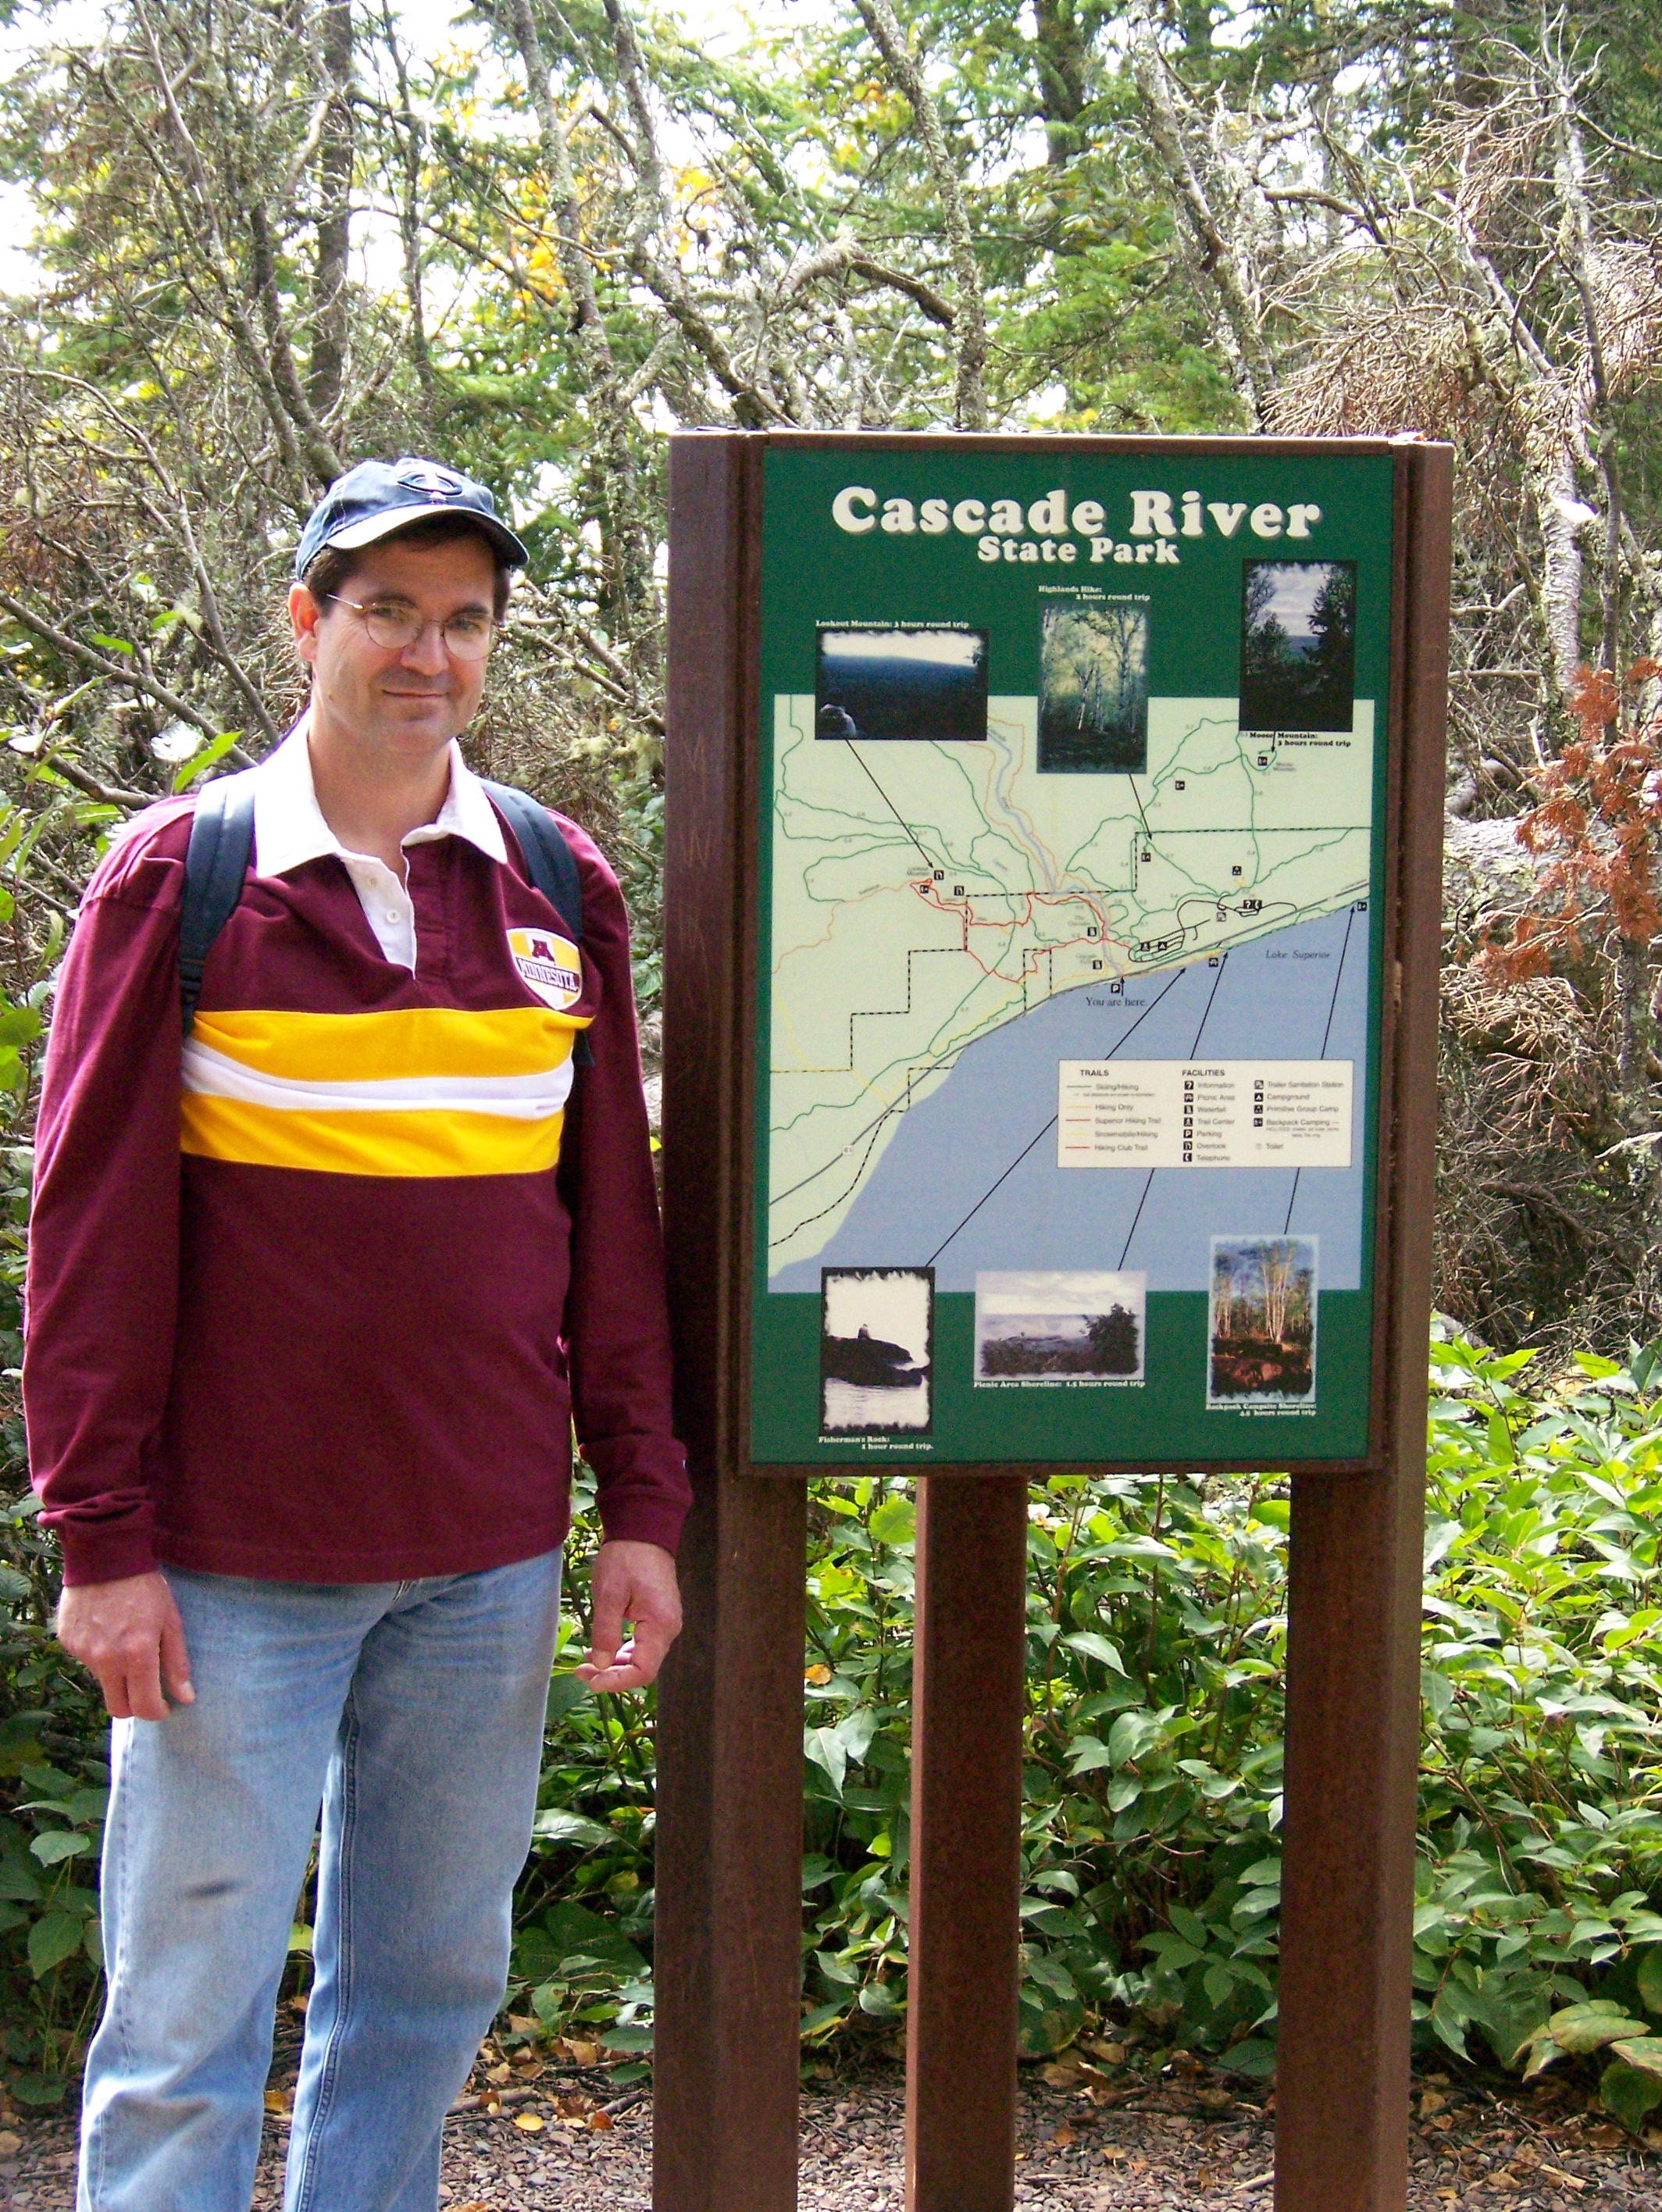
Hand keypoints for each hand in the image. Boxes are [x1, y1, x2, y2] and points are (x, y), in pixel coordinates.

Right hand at [56, 1572, 193, 1721]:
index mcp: (137, 1654)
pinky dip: (99, 1654)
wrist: (105, 1557)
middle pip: (117, 1708)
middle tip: (145, 1689)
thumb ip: (176, 1662)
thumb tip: (185, 1697)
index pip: (144, 1706)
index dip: (156, 1712)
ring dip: (116, 1674)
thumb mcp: (170, 1621)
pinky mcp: (67, 1642)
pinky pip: (86, 1660)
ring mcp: (83, 1652)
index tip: (164, 1707)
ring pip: (102, 1681)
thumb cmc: (145, 1588)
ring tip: (125, 1641)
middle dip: (134, 1705)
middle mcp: (106, 1659)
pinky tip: (107, 1629)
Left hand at [576, 1540, 681, 1693]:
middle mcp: (668, 1628)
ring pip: (641, 1657)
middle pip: (643, 1667)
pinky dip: (621, 1650)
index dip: (616, 1681)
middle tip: (580, 1671)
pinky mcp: (657, 1616)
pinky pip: (641, 1643)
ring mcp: (665, 1622)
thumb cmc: (626, 1558)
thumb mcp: (609, 1594)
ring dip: (614, 1664)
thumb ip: (605, 1632)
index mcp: (661, 1625)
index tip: (590, 1680)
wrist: (643, 1529)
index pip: (643, 1671)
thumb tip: (600, 1665)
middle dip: (611, 1674)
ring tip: (585, 1662)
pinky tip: (599, 1649)